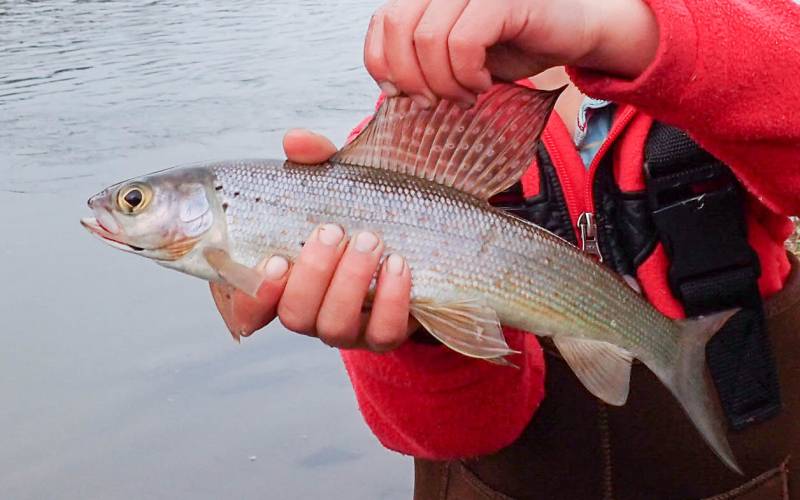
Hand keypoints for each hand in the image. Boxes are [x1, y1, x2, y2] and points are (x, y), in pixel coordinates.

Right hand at [210, 129, 416, 351]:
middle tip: (332, 231)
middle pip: (294, 315)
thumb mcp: (336, 183)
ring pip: (335, 326)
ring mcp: (348, 328)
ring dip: (351, 282)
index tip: (276, 259)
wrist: (421, 237)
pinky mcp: (386, 335)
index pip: (249, 306)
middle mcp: (311, 311)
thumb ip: (313, 161)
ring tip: (371, 240)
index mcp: (285, 282)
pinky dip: (391, 299)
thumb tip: (296, 141)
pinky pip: (384, 333)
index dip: (254, 293)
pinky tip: (399, 265)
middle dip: (313, 273)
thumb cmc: (359, 211)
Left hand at [364, 0, 657, 106]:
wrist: (574, 32)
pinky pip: (464, 42)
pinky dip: (468, 74)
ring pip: (429, 39)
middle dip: (412, 79)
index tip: (403, 94)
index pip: (382, 22)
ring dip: (445, 82)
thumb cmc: (514, 44)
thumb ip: (419, 60)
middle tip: (435, 102)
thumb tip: (390, 89)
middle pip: (399, 29)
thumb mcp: (454, 56)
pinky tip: (483, 83)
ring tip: (466, 94)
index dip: (383, 64)